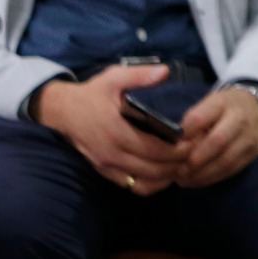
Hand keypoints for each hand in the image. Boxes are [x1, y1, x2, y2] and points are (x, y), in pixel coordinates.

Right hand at [33, 64, 185, 195]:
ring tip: (183, 165)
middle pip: (153, 171)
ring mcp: (107, 166)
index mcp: (117, 132)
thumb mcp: (114, 78)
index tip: (195, 142)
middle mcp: (112, 154)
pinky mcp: (105, 172)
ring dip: (166, 178)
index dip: (178, 151)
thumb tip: (165, 72)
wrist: (62, 111)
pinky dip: (151, 184)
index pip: (155, 150)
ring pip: (143, 184)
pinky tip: (164, 174)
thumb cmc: (92, 94)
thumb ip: (140, 75)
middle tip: (195, 154)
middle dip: (177, 165)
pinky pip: (131, 186)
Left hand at [175, 86, 257, 187]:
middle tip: (178, 170)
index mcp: (223, 103)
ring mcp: (250, 137)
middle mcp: (240, 118)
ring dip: (202, 173)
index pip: (201, 117)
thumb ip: (193, 121)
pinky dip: (212, 178)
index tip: (173, 145)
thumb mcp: (209, 105)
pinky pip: (231, 170)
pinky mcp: (253, 153)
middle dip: (196, 159)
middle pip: (217, 141)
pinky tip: (197, 181)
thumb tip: (175, 145)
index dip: (185, 133)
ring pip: (226, 160)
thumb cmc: (225, 108)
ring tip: (184, 179)